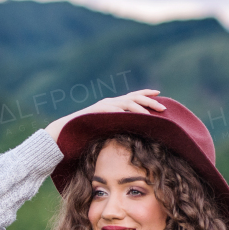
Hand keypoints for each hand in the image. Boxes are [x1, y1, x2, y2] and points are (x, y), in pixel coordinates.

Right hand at [45, 89, 166, 142]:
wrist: (64, 131)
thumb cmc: (84, 134)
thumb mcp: (105, 129)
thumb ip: (116, 128)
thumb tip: (130, 135)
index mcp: (113, 105)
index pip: (132, 97)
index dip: (145, 94)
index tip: (159, 94)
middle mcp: (110, 102)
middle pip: (133, 98)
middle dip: (149, 101)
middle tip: (164, 107)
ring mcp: (104, 105)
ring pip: (127, 102)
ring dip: (142, 107)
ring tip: (154, 113)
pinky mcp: (99, 111)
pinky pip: (116, 109)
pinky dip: (127, 112)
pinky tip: (138, 116)